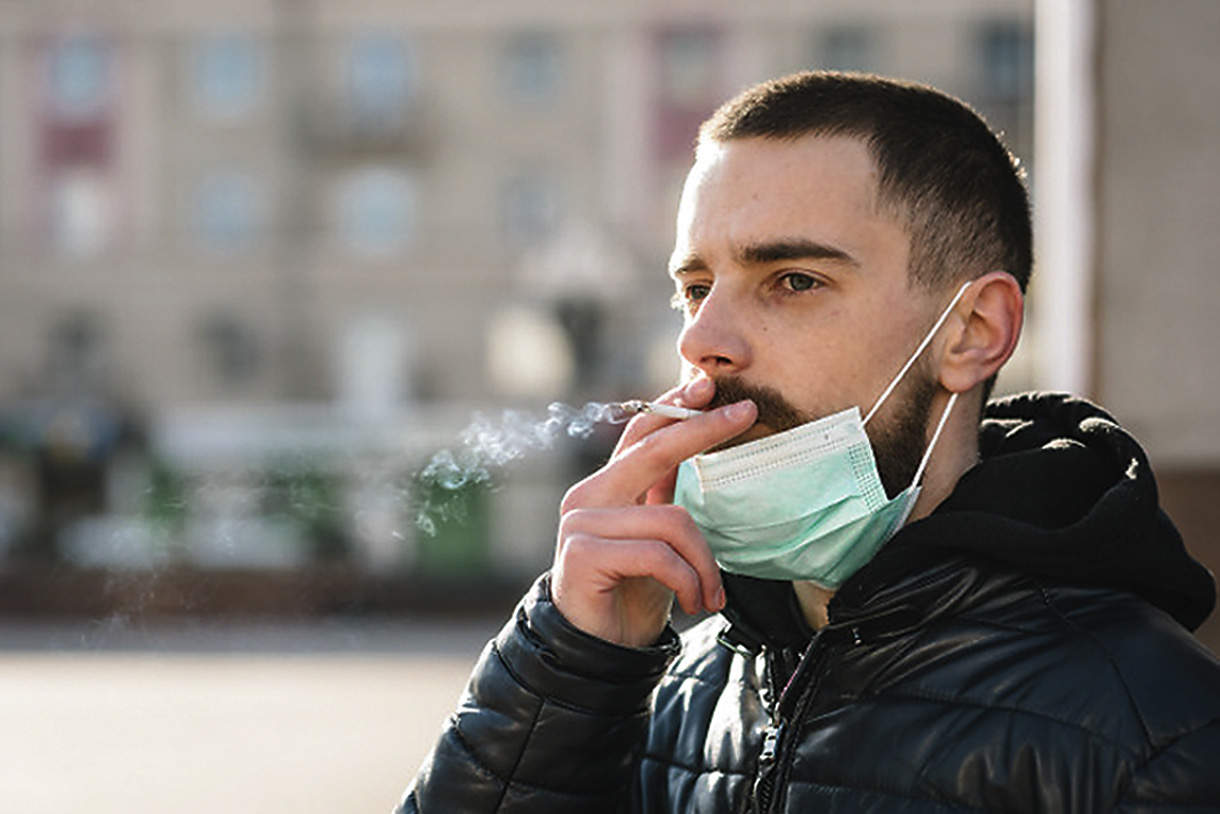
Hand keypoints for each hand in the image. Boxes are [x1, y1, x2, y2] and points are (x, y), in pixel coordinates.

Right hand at [552, 378, 756, 646]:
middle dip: (703, 429)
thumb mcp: (658, 540)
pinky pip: (658, 555)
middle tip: (747, 414)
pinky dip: (687, 581)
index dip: (676, 408)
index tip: (713, 390)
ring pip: (672, 520)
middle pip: (654, 451)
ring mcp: (581, 524)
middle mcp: (587, 497)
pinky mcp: (583, 554)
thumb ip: (665, 497)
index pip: (641, 434)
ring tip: (712, 596)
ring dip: (705, 563)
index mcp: (604, 488)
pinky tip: (692, 603)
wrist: (599, 652)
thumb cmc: (632, 593)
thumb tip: (701, 447)